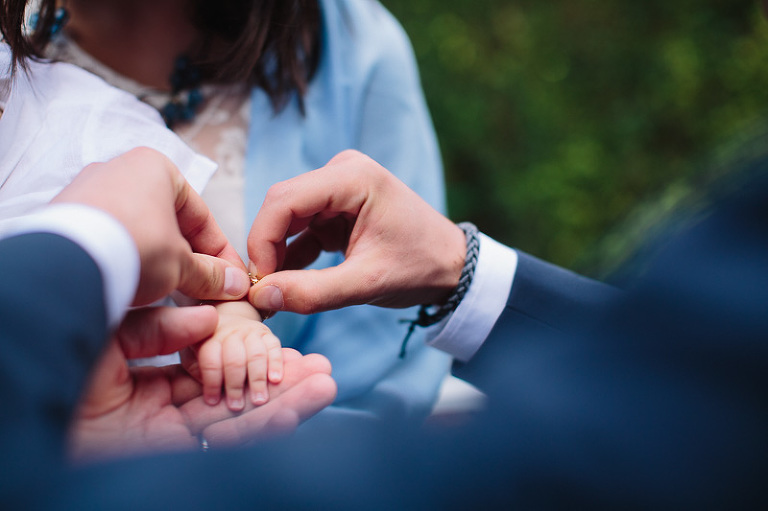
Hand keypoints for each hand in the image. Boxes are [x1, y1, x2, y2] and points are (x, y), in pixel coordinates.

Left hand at [51, 147, 250, 305]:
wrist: (64, 263)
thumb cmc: (132, 247)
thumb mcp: (181, 265)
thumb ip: (210, 273)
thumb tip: (235, 285)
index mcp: (155, 167)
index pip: (201, 215)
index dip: (221, 252)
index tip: (232, 278)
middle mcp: (119, 171)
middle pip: (169, 223)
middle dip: (190, 258)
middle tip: (206, 289)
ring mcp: (88, 194)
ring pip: (139, 232)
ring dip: (161, 263)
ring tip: (174, 294)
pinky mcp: (66, 219)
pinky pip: (109, 241)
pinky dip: (128, 262)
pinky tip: (137, 289)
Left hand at [69, 306, 335, 460]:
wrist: (22, 386)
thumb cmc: (56, 351)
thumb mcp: (114, 329)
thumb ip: (161, 328)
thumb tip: (207, 319)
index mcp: (143, 381)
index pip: (210, 370)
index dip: (250, 359)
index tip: (283, 346)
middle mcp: (155, 411)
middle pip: (232, 399)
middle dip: (279, 386)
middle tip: (320, 371)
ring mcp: (160, 436)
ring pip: (233, 423)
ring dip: (283, 405)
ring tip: (325, 387)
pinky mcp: (161, 457)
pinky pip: (217, 444)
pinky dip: (258, 429)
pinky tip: (292, 411)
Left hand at [181, 301, 283, 410]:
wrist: (230, 324)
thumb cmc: (211, 350)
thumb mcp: (195, 356)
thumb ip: (198, 372)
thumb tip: (211, 393)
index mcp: (209, 338)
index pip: (210, 361)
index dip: (212, 383)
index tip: (213, 402)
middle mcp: (231, 332)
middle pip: (234, 360)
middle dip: (235, 386)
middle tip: (237, 407)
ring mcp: (251, 331)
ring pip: (256, 354)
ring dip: (257, 379)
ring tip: (259, 400)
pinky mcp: (267, 334)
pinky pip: (274, 348)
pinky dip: (276, 364)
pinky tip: (276, 381)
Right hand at [247, 150, 466, 314]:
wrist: (452, 266)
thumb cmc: (421, 267)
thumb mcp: (367, 283)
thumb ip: (313, 292)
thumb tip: (261, 298)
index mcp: (353, 177)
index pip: (284, 200)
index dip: (262, 240)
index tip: (259, 283)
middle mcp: (341, 172)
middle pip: (281, 206)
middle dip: (266, 249)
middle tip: (262, 292)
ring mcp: (338, 188)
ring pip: (287, 219)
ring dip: (277, 255)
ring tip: (273, 294)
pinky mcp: (336, 208)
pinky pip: (301, 229)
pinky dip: (292, 256)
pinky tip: (288, 286)